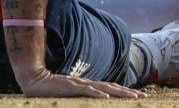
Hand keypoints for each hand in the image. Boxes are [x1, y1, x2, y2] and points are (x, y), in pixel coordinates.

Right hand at [18, 67, 146, 97]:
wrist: (35, 80)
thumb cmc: (52, 90)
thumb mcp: (71, 95)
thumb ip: (83, 98)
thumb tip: (98, 99)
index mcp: (88, 86)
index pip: (111, 88)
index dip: (125, 92)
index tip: (139, 96)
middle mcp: (87, 84)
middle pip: (112, 87)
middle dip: (128, 93)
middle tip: (143, 97)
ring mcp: (79, 85)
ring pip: (103, 88)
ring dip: (119, 93)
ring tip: (132, 97)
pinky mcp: (70, 87)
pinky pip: (85, 91)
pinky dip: (96, 93)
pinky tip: (106, 96)